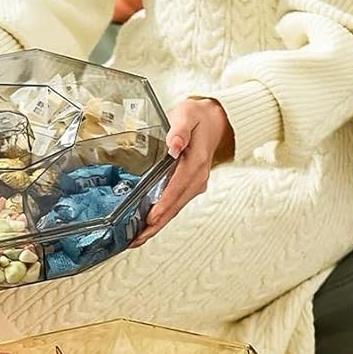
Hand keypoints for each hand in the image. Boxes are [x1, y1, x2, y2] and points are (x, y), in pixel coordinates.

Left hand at [130, 98, 233, 246]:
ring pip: (175, 209)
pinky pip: (175, 205)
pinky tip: (147, 226)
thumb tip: (174, 145)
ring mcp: (195, 184)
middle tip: (137, 237)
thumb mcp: (188, 114)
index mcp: (197, 161)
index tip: (151, 217)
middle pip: (175, 205)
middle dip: (156, 223)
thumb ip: (180, 130)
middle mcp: (197, 177)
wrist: (215, 121)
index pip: (178, 187)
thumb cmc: (198, 117)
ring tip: (137, 238)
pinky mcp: (189, 186)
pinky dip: (161, 217)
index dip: (164, 204)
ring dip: (157, 225)